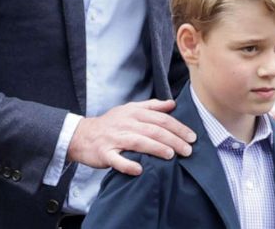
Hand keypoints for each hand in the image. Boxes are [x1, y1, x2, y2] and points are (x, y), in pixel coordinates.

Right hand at [67, 99, 196, 175]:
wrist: (82, 135)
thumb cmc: (111, 123)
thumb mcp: (130, 109)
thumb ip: (152, 106)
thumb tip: (172, 103)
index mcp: (134, 112)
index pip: (161, 118)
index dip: (178, 127)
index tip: (192, 137)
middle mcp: (126, 123)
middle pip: (154, 130)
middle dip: (173, 140)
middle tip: (188, 150)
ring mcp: (115, 138)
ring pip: (138, 142)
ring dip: (156, 148)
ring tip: (171, 155)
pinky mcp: (104, 153)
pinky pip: (117, 159)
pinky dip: (128, 165)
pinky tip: (140, 170)